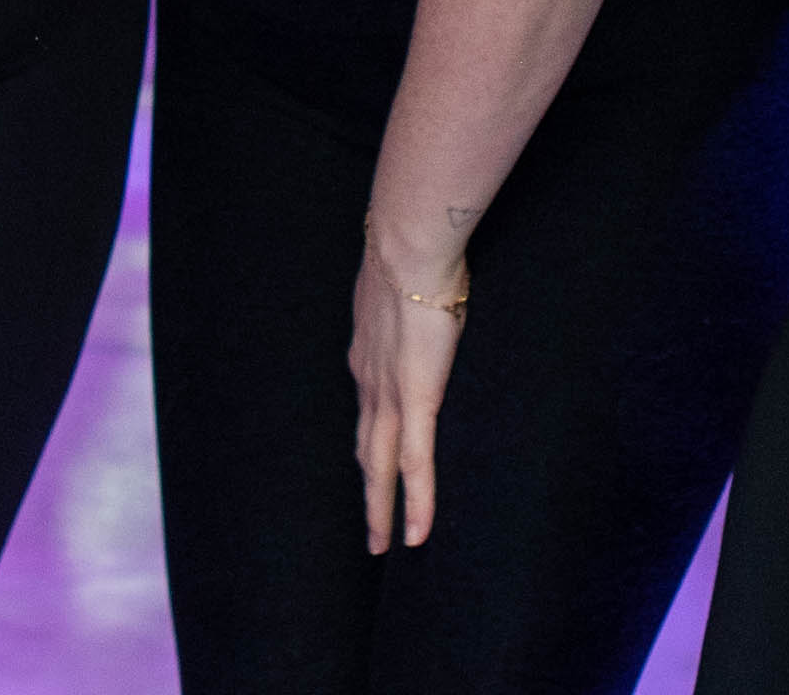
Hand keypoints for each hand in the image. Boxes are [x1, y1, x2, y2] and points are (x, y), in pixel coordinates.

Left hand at [349, 230, 464, 553]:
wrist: (408, 245)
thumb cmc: (413, 252)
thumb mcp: (403, 283)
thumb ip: (406, 300)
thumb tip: (422, 291)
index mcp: (366, 355)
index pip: (366, 410)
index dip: (370, 441)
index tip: (371, 464)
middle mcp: (368, 382)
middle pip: (366, 449)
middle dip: (368, 489)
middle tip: (370, 529)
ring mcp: (389, 396)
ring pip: (382, 467)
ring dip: (380, 508)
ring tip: (384, 543)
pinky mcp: (416, 401)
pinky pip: (416, 465)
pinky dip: (415, 503)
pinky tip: (415, 536)